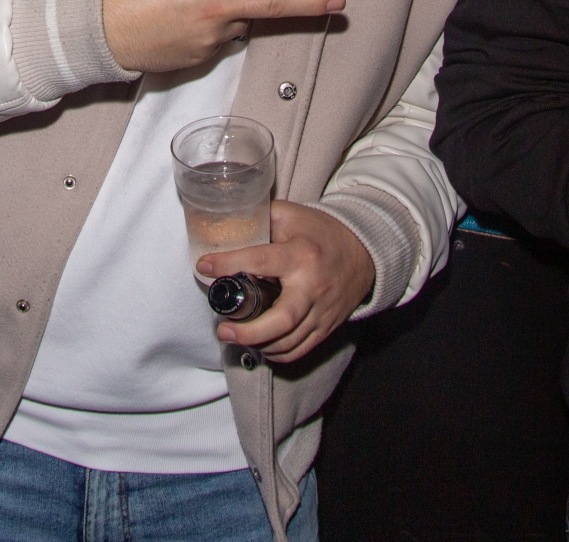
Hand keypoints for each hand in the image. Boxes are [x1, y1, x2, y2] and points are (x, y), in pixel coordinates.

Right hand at [100, 0, 343, 73]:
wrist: (98, 30)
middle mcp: (217, 7)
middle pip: (274, 5)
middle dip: (311, 3)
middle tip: (340, 2)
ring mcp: (212, 37)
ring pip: (237, 19)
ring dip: (227, 10)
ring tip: (184, 5)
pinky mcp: (202, 57)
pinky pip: (216, 37)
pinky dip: (207, 27)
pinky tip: (178, 22)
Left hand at [199, 201, 375, 362]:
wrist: (364, 251)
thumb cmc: (321, 232)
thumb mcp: (292, 215)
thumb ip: (262, 218)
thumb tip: (228, 225)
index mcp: (300, 254)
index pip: (259, 261)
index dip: (228, 264)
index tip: (204, 267)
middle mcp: (312, 286)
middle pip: (282, 320)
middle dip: (248, 332)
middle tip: (223, 330)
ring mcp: (322, 310)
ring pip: (289, 341)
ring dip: (259, 344)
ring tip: (235, 336)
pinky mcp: (327, 326)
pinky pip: (300, 350)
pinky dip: (278, 353)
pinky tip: (261, 345)